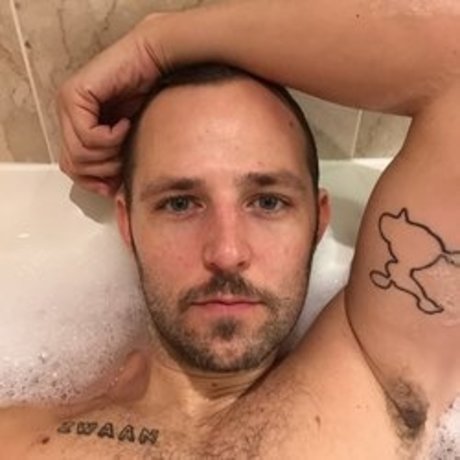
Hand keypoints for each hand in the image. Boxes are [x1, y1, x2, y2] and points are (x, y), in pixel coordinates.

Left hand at [57, 14, 166, 195]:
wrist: (155, 63)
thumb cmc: (149, 99)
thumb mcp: (129, 141)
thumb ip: (115, 162)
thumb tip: (111, 194)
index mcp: (76, 126)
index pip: (72, 168)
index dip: (93, 182)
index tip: (114, 184)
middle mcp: (66, 115)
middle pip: (74, 165)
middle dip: (105, 170)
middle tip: (125, 155)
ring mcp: (67, 104)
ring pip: (80, 154)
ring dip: (110, 154)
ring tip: (127, 136)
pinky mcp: (75, 96)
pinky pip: (89, 137)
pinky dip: (112, 137)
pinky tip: (125, 123)